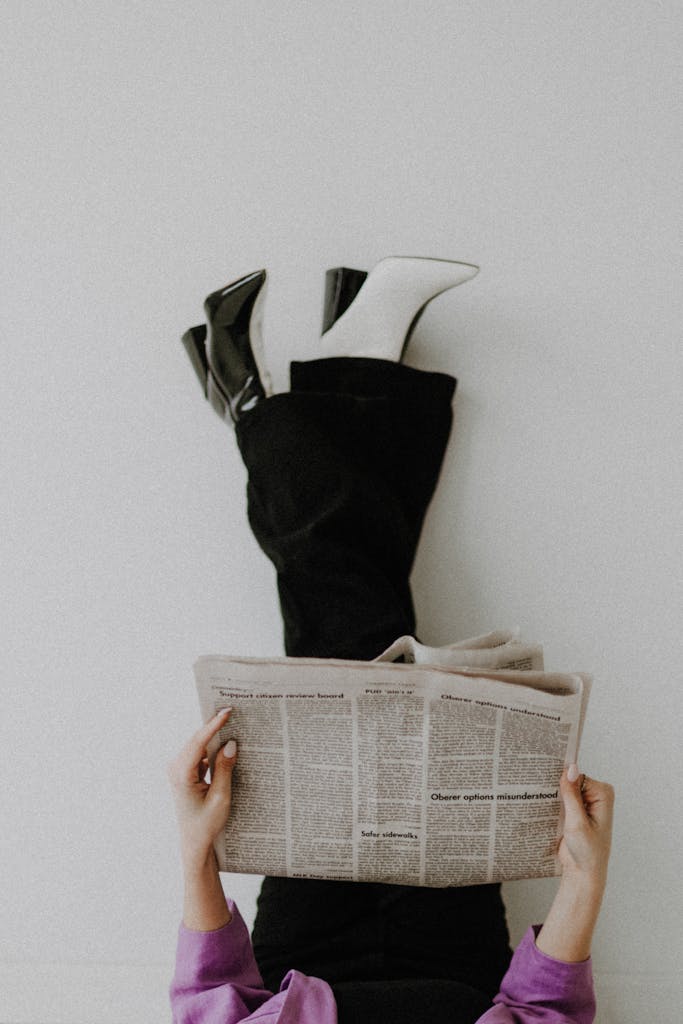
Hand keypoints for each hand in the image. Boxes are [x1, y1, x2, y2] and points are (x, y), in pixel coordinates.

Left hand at [167, 709, 237, 868]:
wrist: (194, 842)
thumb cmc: (206, 824)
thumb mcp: (220, 797)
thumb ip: (225, 769)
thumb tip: (230, 743)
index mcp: (181, 773)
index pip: (198, 741)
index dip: (213, 725)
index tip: (227, 711)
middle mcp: (176, 767)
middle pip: (197, 740)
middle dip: (215, 726)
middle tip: (232, 710)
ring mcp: (180, 769)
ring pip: (199, 745)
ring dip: (214, 736)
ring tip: (233, 723)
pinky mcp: (186, 771)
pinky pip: (201, 753)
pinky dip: (213, 748)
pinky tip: (227, 744)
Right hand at [557, 766, 614, 887]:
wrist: (582, 872)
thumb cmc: (587, 852)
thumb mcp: (577, 822)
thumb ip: (572, 795)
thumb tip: (571, 768)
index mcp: (604, 795)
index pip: (578, 776)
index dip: (565, 784)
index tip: (554, 793)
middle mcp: (597, 796)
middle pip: (571, 780)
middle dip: (559, 790)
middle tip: (550, 803)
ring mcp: (586, 803)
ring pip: (564, 789)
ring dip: (555, 798)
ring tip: (549, 811)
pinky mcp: (576, 810)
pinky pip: (562, 798)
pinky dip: (554, 804)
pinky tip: (548, 813)